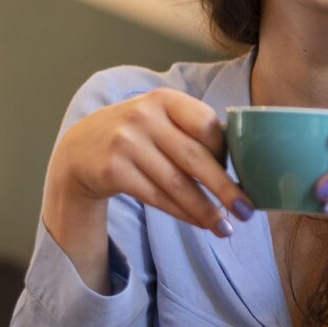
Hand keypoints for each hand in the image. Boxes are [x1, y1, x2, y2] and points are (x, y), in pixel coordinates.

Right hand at [45, 88, 252, 236]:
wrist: (80, 149)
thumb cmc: (138, 135)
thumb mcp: (161, 119)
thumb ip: (193, 132)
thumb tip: (242, 166)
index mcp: (165, 99)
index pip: (207, 124)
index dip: (226, 152)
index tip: (241, 173)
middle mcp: (144, 116)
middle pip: (195, 158)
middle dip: (225, 188)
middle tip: (247, 211)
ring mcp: (126, 143)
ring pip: (176, 184)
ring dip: (204, 210)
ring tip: (225, 227)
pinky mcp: (113, 170)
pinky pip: (157, 197)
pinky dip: (182, 213)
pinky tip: (200, 223)